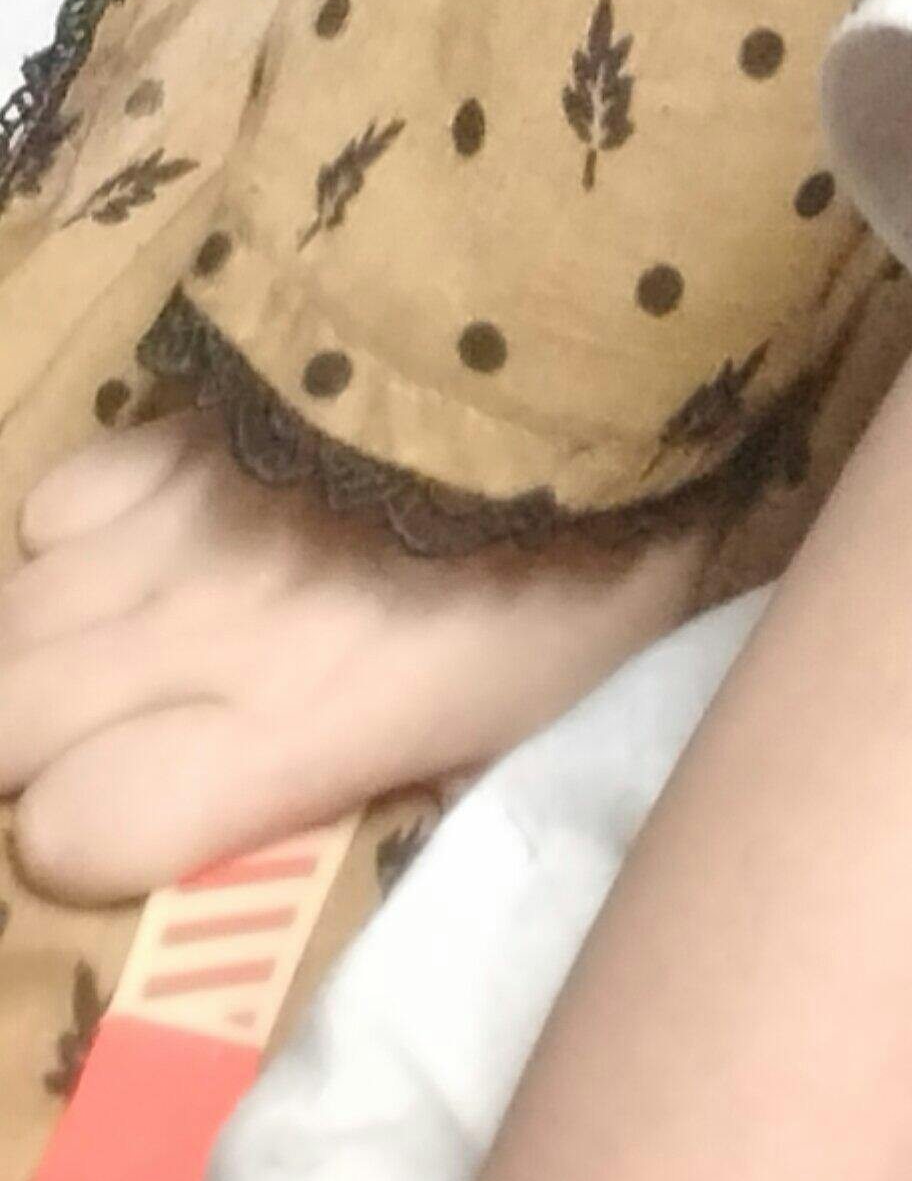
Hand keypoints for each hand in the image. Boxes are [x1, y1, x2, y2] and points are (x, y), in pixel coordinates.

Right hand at [0, 415, 701, 900]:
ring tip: (108, 660)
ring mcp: (176, 522)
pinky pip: (57, 500)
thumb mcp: (525, 717)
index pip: (73, 833)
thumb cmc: (584, 555)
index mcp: (293, 728)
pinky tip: (150, 541)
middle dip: (28, 751)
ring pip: (10, 616)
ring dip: (41, 653)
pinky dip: (78, 537)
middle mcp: (199, 635)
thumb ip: (412, 786)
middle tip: (99, 747)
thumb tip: (360, 837)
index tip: (142, 816)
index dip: (89, 834)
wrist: (578, 342)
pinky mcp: (183, 423)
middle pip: (1, 723)